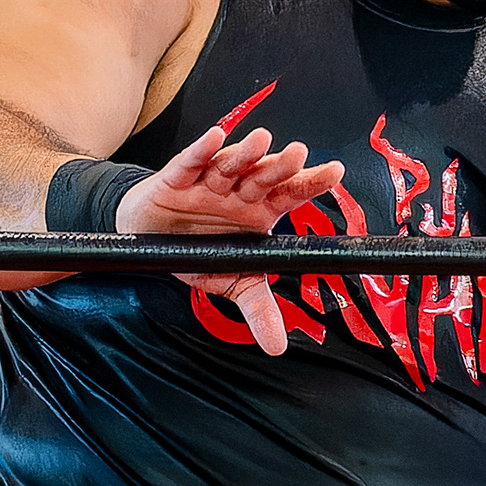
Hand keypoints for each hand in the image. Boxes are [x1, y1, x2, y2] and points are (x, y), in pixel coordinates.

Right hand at [118, 123, 345, 356]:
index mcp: (260, 211)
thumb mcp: (231, 282)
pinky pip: (191, 162)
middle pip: (265, 175)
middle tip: (298, 155)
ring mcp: (210, 181)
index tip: (335, 172)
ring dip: (246, 153)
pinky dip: (202, 151)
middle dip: (281, 165)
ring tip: (261, 141)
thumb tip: (277, 346)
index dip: (312, 183)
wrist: (149, 239)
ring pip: (232, 164)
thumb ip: (258, 309)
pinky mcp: (178, 177)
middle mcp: (240, 190)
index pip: (291, 194)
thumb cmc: (197, 250)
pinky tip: (214, 139)